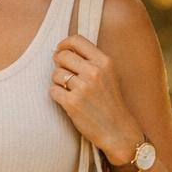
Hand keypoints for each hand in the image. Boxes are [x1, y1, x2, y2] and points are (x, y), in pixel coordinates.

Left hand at [49, 35, 142, 164]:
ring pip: (56, 74)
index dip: (64, 44)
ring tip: (69, 91)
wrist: (118, 130)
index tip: (60, 51)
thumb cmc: (110, 102)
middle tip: (63, 73)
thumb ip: (91, 60)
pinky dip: (57, 95)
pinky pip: (53, 90)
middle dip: (58, 63)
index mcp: (104, 61)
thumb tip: (63, 48)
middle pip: (62, 56)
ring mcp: (83, 88)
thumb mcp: (109, 75)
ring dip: (58, 82)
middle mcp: (94, 72)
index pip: (76, 40)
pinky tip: (67, 101)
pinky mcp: (72, 103)